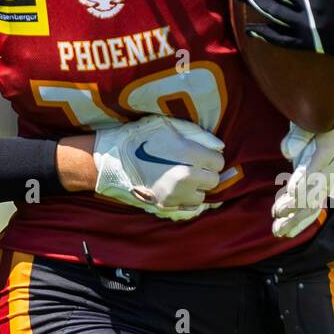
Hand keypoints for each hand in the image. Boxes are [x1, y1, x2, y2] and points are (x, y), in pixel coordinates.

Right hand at [93, 115, 224, 220]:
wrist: (113, 158)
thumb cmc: (141, 137)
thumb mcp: (169, 126)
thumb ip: (198, 135)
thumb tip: (219, 147)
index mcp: (189, 155)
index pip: (218, 162)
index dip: (210, 157)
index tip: (201, 154)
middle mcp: (186, 177)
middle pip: (213, 180)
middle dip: (206, 173)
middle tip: (194, 166)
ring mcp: (176, 194)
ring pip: (202, 196)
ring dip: (197, 188)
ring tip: (184, 178)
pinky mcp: (166, 206)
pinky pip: (188, 208)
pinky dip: (187, 199)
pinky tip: (179, 189)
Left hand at [271, 116, 333, 237]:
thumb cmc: (319, 118)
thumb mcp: (309, 119)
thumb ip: (299, 134)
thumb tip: (287, 151)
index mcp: (328, 150)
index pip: (314, 171)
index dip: (302, 184)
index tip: (288, 197)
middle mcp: (332, 168)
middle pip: (314, 194)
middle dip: (295, 211)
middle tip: (276, 223)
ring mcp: (328, 178)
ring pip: (314, 203)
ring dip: (296, 219)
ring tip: (278, 232)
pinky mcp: (322, 182)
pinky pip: (313, 202)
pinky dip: (299, 215)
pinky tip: (285, 224)